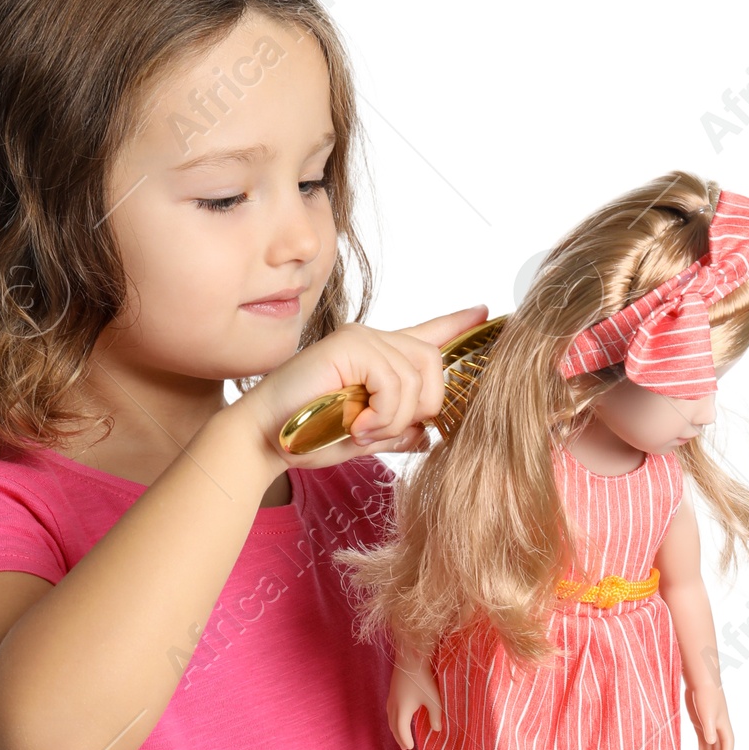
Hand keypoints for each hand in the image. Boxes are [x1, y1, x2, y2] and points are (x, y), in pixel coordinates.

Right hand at [235, 305, 490, 469]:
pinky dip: (382, 413)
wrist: (264, 438)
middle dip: (419, 408)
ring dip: (394, 418)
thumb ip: (397, 430)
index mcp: (379, 359)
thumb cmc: (308, 436)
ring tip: (361, 430)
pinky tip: (356, 424)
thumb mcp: (365, 437)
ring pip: (416, 378)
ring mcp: (361, 339)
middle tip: (381, 430)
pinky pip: (394, 381)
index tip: (484, 311)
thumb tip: (427, 434)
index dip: (457, 324)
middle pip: (434, 364)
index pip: (427, 335)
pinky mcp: (349, 345)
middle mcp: (374, 340)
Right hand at [388, 654, 441, 749]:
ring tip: (401, 734)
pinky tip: (399, 716)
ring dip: (395, 728)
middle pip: (393, 726)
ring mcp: (391, 697)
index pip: (401, 731)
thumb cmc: (423, 679)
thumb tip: (436, 730)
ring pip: (390, 718)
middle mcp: (393, 706)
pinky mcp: (392, 691)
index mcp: (402, 710)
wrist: (411, 657)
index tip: (410, 748)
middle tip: (405, 746)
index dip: (405, 740)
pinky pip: (389, 710)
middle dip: (399, 737)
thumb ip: (435, 716)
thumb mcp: (433, 699)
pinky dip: (394, 719)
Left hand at [685, 682, 733, 749]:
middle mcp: (717, 724)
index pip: (728, 742)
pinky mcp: (699, 719)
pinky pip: (704, 736)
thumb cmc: (705, 696)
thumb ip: (708, 729)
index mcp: (722, 723)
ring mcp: (708, 722)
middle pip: (721, 744)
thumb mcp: (706, 714)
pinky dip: (704, 745)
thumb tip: (711, 743)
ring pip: (712, 741)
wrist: (699, 681)